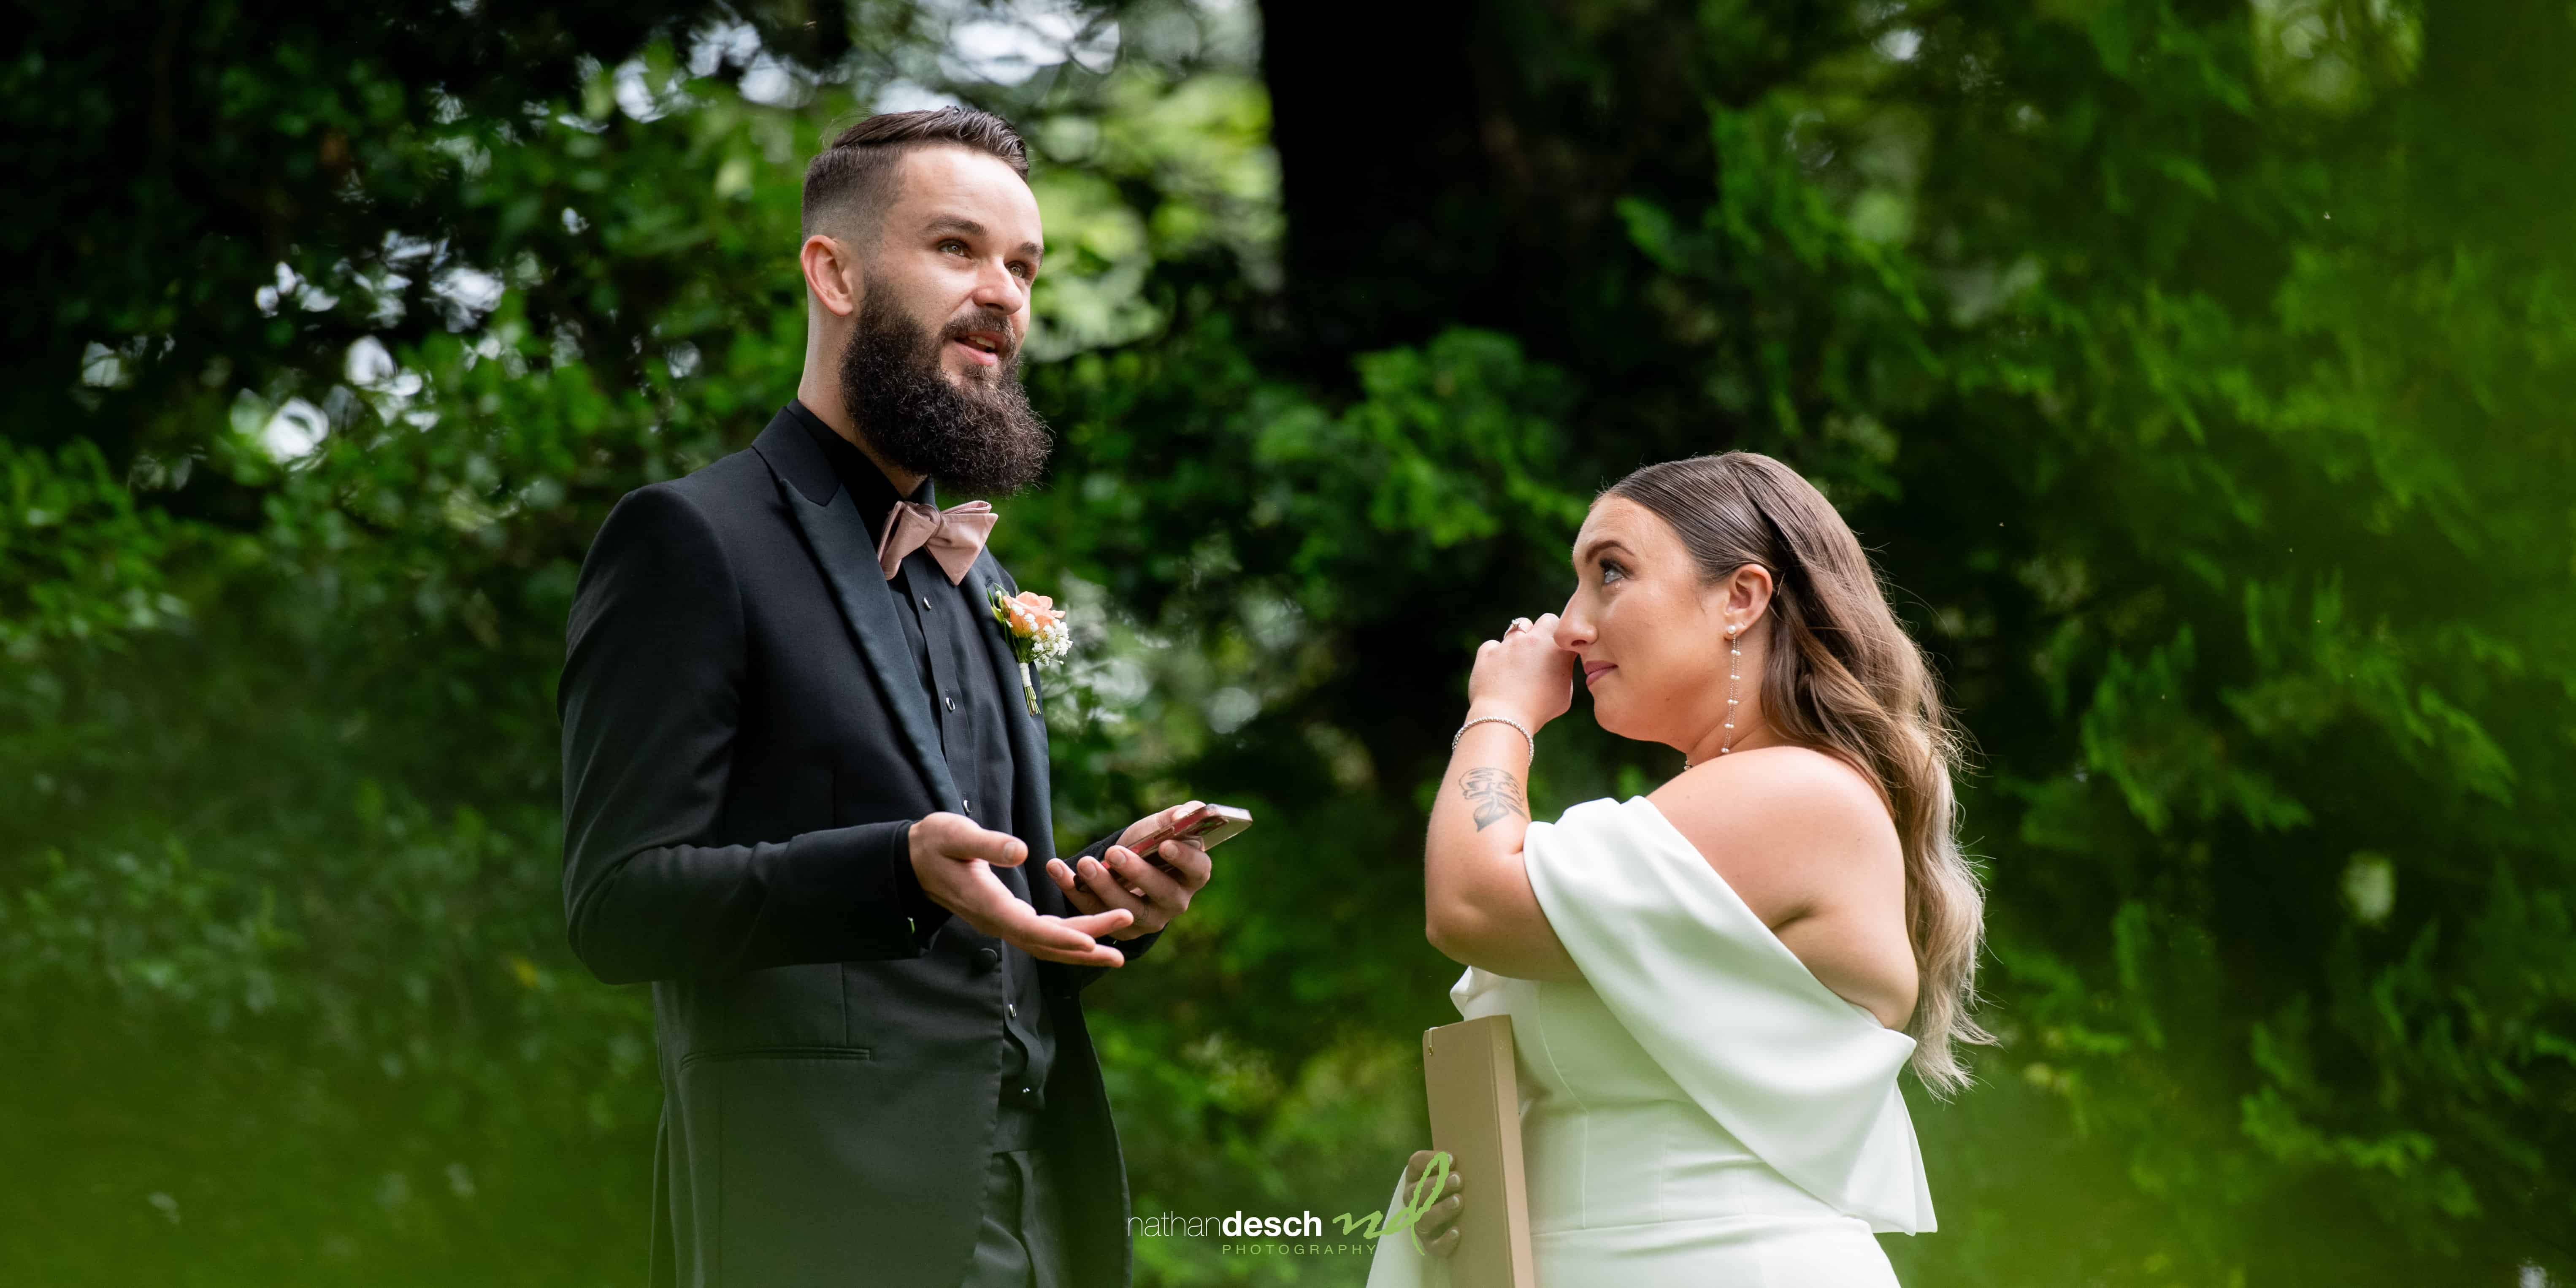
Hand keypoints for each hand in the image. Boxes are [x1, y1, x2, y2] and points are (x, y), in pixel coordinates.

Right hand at [909, 812, 1131, 966]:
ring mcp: (1001, 922)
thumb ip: (987, 844)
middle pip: (1045, 942)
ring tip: (1117, 953)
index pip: (1029, 927)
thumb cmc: (935, 842)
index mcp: (987, 903)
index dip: (1062, 936)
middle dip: (1085, 945)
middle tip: (1123, 949)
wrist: (913, 859)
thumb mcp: (955, 834)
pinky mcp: (1006, 917)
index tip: (1092, 941)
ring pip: (1045, 943)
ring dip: (1081, 948)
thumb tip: (1021, 851)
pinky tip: (1090, 938)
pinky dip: (1067, 938)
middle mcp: (996, 920)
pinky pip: (1041, 935)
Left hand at [1044, 800, 1213, 940]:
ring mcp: (1146, 920)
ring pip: (1126, 909)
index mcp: (1192, 875)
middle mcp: (1174, 902)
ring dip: (1103, 886)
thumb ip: (1177, 817)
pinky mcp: (1116, 928)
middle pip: (1162, 893)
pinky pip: (1094, 912)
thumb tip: (1185, 813)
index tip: (1163, 845)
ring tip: (1084, 864)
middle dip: (1138, 874)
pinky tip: (1056, 869)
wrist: (1125, 864)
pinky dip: (1073, 891)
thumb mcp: (1162, 826)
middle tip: (1114, 854)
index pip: (1198, 870)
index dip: (1184, 859)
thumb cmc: (1151, 842)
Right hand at [1402, 1149, 1464, 1256]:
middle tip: (1458, 1179)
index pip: (1416, 1163)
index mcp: (1416, 1176)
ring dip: (1441, 1209)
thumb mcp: (1449, 1172)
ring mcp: (1419, 1222)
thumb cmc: (1451, 1188)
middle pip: (1417, 1191)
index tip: (1452, 1159)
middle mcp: (1413, 1199)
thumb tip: (1465, 1157)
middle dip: (1437, 1185)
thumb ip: (1454, 1164)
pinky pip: (1433, 1246)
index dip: (1431, 1160)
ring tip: (1458, 1201)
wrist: (1447, 1220)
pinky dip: (1444, 1241)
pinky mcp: (1430, 1243)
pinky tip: (1457, 1232)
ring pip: (1423, 1218)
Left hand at [1467, 612, 1574, 730]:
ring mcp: (1509, 644)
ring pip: (1518, 626)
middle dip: (1546, 632)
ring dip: (1521, 639)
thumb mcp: (1564, 695)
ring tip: (1517, 660)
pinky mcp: (1487, 652)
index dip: (1564, 639)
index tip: (1561, 650)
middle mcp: (1534, 640)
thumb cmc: (1538, 710)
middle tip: (1542, 651)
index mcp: (1557, 650)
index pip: (1566, 629)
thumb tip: (1558, 665)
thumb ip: (1563, 672)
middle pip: (1547, 620)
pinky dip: (1494, 655)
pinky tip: (1497, 672)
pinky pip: (1492, 645)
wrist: (1505, 718)